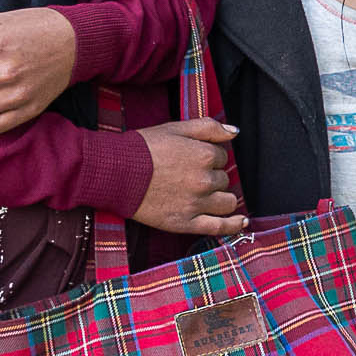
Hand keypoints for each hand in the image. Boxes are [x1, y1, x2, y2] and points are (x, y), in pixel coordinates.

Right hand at [135, 117, 246, 236]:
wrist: (115, 173)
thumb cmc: (143, 148)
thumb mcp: (176, 128)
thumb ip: (209, 127)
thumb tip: (234, 132)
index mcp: (205, 155)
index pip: (222, 157)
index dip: (209, 157)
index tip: (193, 159)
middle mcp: (205, 181)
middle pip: (224, 179)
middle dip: (213, 176)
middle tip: (190, 175)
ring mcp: (197, 204)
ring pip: (228, 203)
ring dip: (222, 198)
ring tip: (208, 195)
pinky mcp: (187, 223)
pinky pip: (220, 227)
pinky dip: (233, 225)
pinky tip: (240, 222)